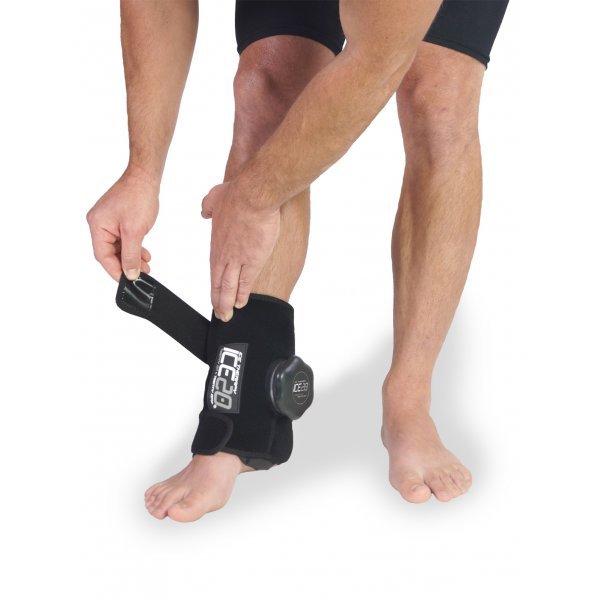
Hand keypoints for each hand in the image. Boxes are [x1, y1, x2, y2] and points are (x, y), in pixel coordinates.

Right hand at [87, 170, 158, 280]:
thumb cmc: (138, 197)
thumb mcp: (135, 231)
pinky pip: (123, 239)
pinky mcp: (118, 219)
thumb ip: (131, 255)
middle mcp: (99, 223)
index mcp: (97, 225)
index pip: (102, 256)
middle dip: (126, 264)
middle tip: (141, 275)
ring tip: (146, 266)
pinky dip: (133, 247)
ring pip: (118, 247)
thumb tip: (130, 273)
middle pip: (109, 253)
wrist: (145, 177)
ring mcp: (108, 221)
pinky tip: (144, 254)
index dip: (115, 270)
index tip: (127, 282)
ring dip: (131, 257)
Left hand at [202, 182, 279, 320]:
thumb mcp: (215, 197)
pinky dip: (243, 295)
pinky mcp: (254, 260)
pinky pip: (246, 283)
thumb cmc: (237, 194)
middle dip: (217, 300)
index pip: (213, 269)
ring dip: (227, 302)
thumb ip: (209, 206)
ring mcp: (239, 259)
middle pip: (218, 283)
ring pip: (230, 287)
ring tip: (227, 315)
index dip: (213, 284)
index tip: (213, 295)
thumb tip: (204, 211)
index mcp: (217, 242)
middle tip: (218, 313)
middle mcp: (225, 254)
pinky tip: (241, 304)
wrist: (253, 195)